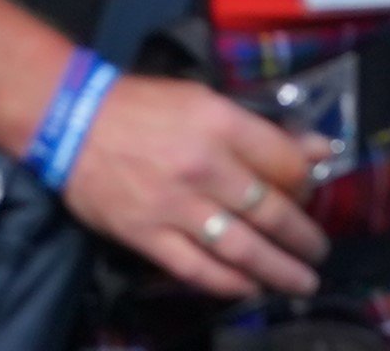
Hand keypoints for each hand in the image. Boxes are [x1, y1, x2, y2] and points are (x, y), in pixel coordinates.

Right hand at [65, 72, 330, 303]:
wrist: (68, 119)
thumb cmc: (140, 107)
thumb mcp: (204, 101)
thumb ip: (261, 130)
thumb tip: (321, 151)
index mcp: (219, 124)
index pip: (287, 164)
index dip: (307, 184)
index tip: (309, 196)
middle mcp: (203, 167)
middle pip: (273, 213)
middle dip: (304, 238)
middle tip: (317, 250)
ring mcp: (175, 206)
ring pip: (245, 250)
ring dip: (281, 271)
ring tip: (301, 281)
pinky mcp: (147, 235)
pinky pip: (200, 270)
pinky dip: (231, 284)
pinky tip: (250, 287)